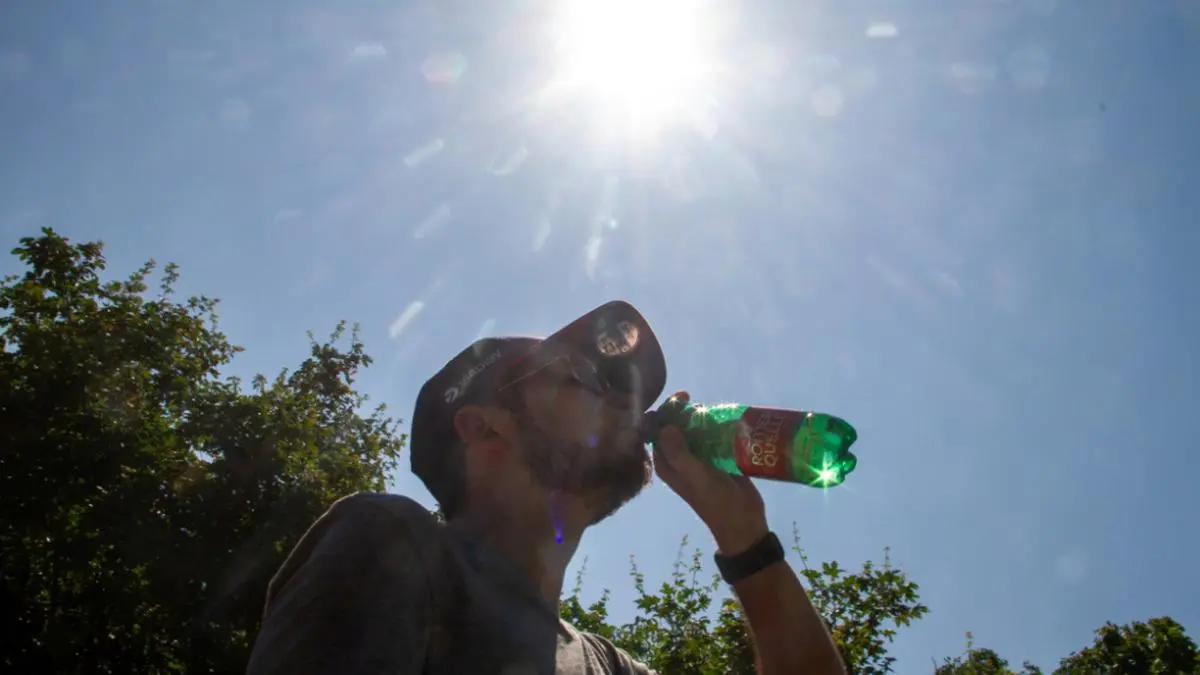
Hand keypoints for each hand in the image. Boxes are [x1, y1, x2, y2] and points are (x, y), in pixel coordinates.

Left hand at [651, 391, 768, 554]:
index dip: (662, 412)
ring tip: (707, 405)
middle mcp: (679, 458)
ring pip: (692, 429)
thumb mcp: (696, 477)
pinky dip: (714, 424)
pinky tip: (721, 415)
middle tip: (691, 398)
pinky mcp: (716, 456)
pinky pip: (710, 435)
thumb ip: (679, 453)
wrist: (743, 520)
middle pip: (673, 426)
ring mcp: (698, 457)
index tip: (678, 399)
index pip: (655, 431)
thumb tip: (666, 426)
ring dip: (697, 415)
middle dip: (679, 410)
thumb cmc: (716, 500)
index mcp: (667, 464)